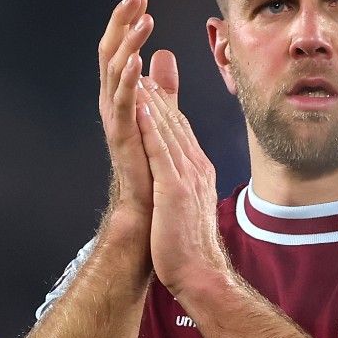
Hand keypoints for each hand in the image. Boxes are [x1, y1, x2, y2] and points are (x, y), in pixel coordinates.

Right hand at [97, 0, 179, 223]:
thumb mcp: (160, 112)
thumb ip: (162, 85)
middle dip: (122, 21)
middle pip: (111, 51)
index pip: (121, 48)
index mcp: (123, 94)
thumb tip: (163, 53)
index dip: (128, 22)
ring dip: (129, 43)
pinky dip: (127, 80)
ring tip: (143, 19)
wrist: (149, 206)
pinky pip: (123, 103)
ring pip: (115, 71)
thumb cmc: (152, 162)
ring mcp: (115, 118)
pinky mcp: (122, 136)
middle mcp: (113, 101)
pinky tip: (137, 61)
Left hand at [135, 82, 228, 302]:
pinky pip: (160, 150)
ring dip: (152, 99)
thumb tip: (179, 177)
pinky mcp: (174, 188)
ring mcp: (187, 176)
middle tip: (142, 63)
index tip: (151, 83)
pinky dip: (150, 125)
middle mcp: (196, 167)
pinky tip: (140, 106)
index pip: (180, 131)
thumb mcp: (186, 208)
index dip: (165, 105)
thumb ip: (182, 185)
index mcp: (199, 172)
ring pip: (167, 129)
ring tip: (138, 72)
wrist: (200, 274)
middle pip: (175, 123)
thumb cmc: (189, 248)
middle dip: (158, 92)